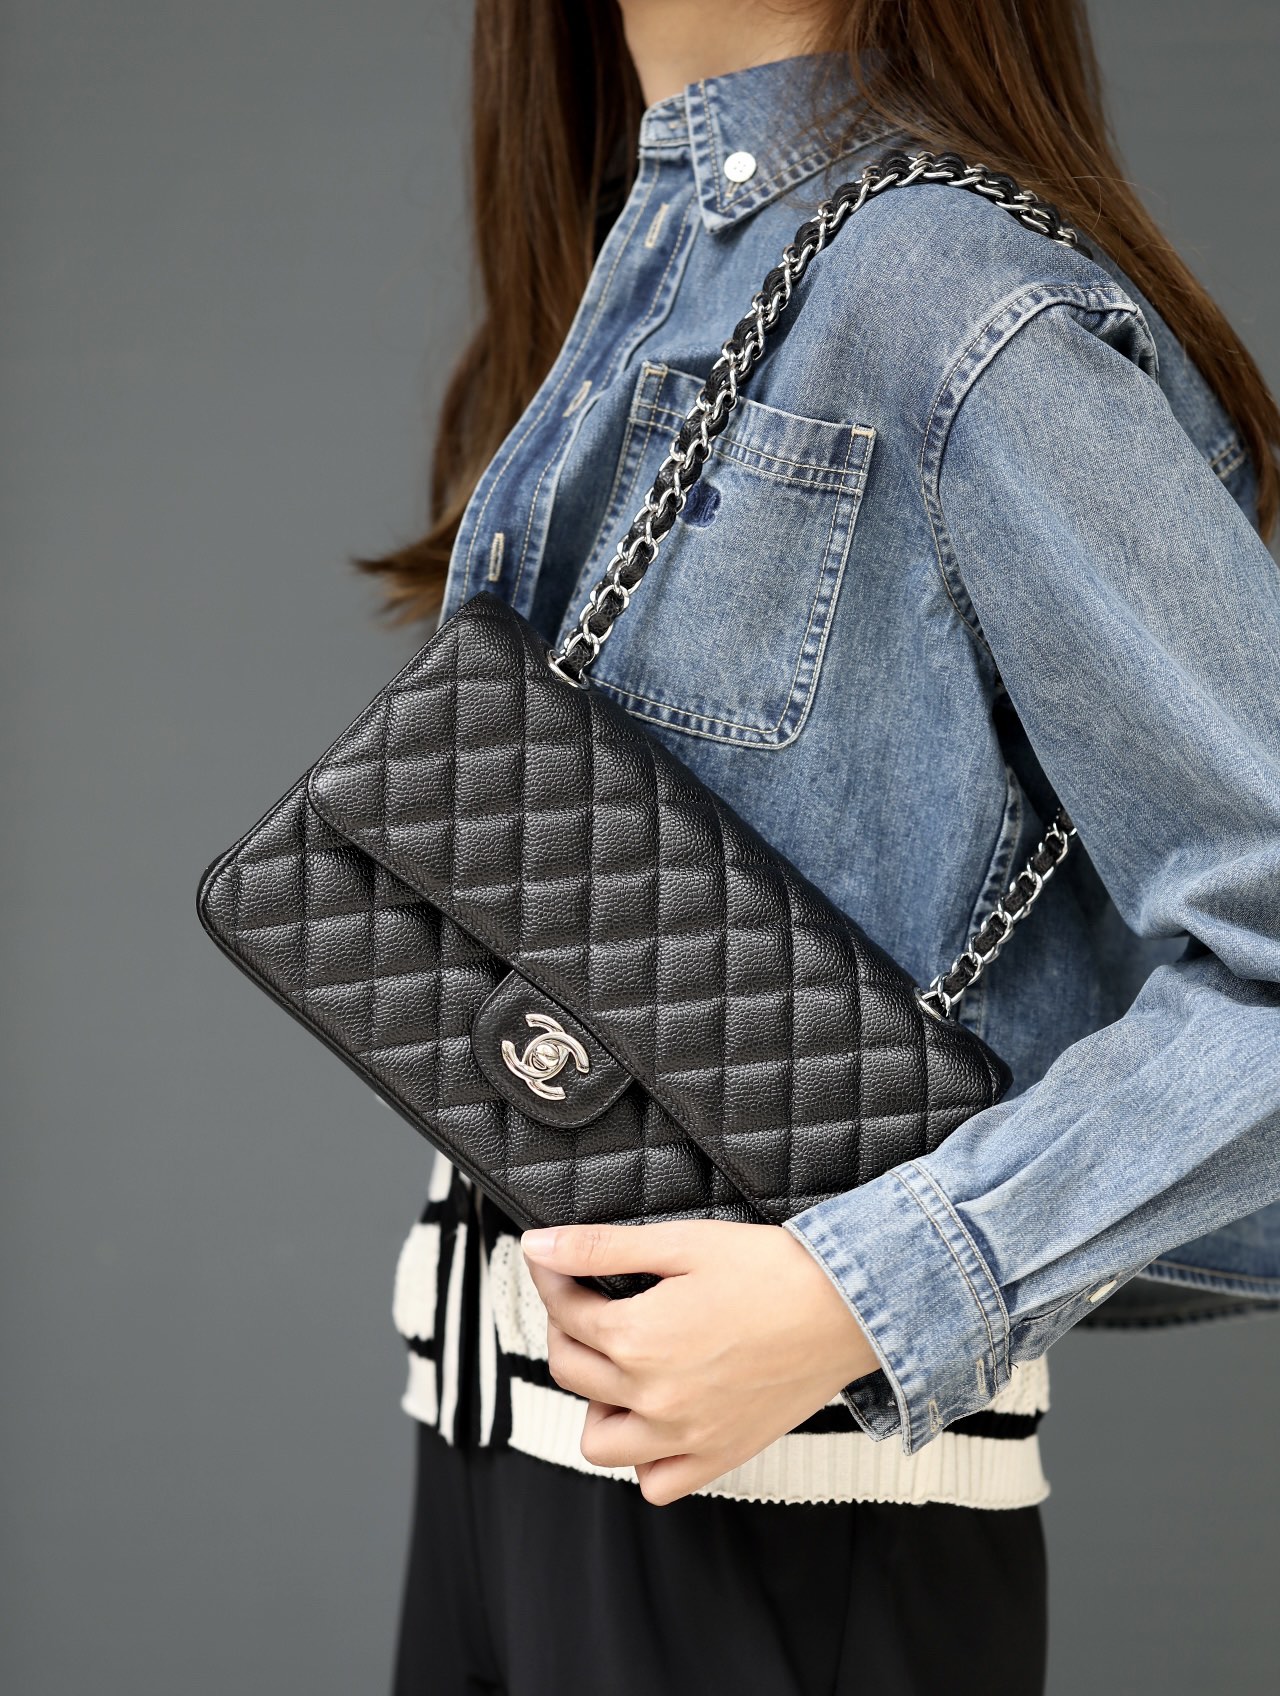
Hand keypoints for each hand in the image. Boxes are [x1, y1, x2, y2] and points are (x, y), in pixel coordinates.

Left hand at [521, 1219, 878, 1505]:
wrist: (844, 1308)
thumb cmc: (768, 1269)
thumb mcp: (679, 1243)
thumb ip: (600, 1248)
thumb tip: (537, 1246)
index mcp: (637, 1338)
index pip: (567, 1313)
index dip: (554, 1279)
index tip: (557, 1262)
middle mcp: (652, 1397)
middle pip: (571, 1369)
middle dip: (567, 1329)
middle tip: (590, 1302)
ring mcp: (683, 1436)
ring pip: (599, 1440)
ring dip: (597, 1401)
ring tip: (621, 1364)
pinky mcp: (717, 1457)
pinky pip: (654, 1482)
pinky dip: (643, 1456)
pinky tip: (656, 1413)